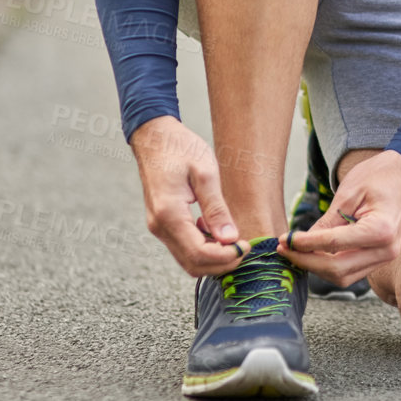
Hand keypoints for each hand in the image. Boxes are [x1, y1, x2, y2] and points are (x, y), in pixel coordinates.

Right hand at [130, 116, 246, 277]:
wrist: (154, 136)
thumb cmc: (180, 148)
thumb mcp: (205, 172)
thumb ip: (216, 209)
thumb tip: (230, 239)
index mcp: (169, 213)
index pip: (198, 253)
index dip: (225, 256)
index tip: (246, 246)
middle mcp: (159, 226)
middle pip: (191, 264)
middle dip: (220, 263)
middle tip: (242, 248)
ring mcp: (158, 226)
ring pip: (186, 259)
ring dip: (211, 257)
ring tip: (232, 241)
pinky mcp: (161, 223)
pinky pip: (182, 247)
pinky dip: (201, 248)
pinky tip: (215, 229)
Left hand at [280, 149, 400, 288]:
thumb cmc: (379, 175)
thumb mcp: (348, 192)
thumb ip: (327, 221)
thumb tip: (301, 242)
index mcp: (380, 231)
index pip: (333, 244)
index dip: (305, 244)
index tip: (284, 240)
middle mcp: (386, 250)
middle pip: (337, 268)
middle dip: (307, 261)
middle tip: (284, 249)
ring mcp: (385, 257)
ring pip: (344, 276)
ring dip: (317, 268)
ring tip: (295, 252)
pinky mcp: (380, 258)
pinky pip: (351, 270)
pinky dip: (330, 266)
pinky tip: (313, 254)